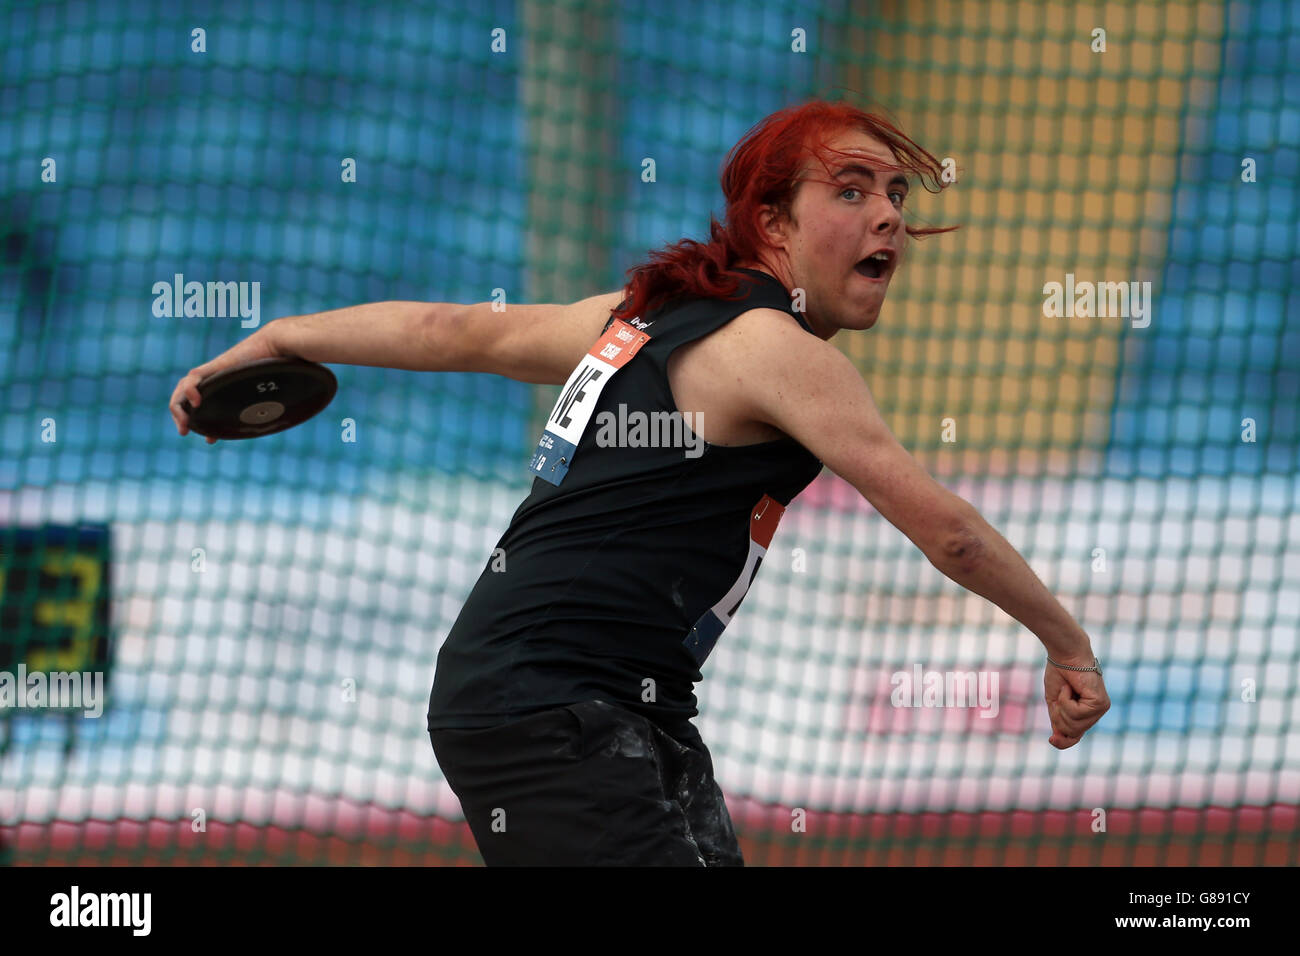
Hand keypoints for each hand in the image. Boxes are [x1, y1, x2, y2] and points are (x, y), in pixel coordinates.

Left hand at [170, 325, 283, 443]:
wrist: (278, 346)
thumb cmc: (279, 368)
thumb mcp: (267, 394)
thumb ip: (265, 406)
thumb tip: (278, 423)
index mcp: (224, 386)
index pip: (202, 403)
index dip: (201, 420)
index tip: (209, 439)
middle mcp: (215, 380)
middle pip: (185, 395)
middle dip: (181, 415)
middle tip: (185, 432)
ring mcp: (213, 373)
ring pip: (183, 388)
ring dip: (178, 407)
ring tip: (185, 423)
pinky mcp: (214, 366)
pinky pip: (193, 377)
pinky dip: (189, 391)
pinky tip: (196, 402)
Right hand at [1044, 655, 1109, 749]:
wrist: (1065, 654)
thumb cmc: (1060, 673)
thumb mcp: (1055, 703)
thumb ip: (1058, 721)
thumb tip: (1056, 740)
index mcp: (1086, 713)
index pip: (1076, 736)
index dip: (1064, 742)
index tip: (1051, 740)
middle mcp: (1096, 713)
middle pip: (1072, 732)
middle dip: (1059, 716)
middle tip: (1060, 695)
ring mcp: (1100, 709)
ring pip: (1074, 725)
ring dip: (1062, 706)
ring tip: (1066, 689)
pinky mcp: (1100, 704)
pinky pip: (1076, 714)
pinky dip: (1067, 700)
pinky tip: (1070, 688)